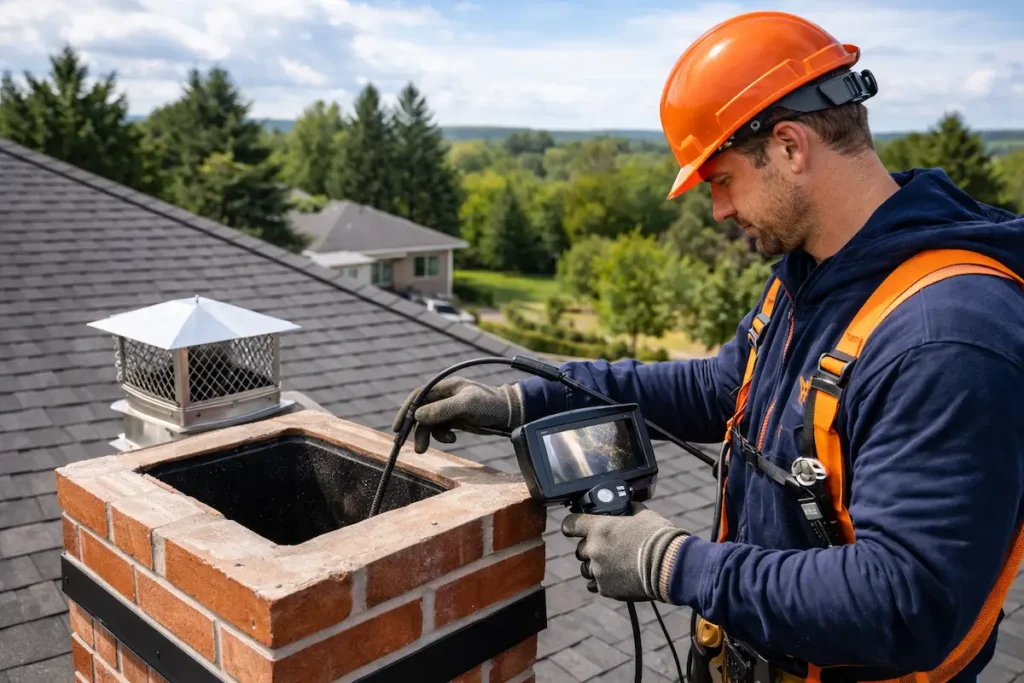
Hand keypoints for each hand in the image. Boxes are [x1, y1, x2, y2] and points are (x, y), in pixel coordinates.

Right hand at [392, 376, 524, 452]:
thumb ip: (443, 409)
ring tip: (429, 449)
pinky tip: (452, 439)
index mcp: (446, 386)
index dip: (406, 410)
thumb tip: (418, 415)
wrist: (511, 413)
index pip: (419, 396)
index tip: (399, 428)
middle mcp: (445, 395)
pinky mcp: (456, 419)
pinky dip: (442, 436)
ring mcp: (450, 408)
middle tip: (418, 448)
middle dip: (418, 429)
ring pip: (430, 422)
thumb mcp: (467, 406)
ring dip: (428, 436)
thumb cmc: (491, 404)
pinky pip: (440, 428)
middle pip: (422, 412)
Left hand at [561, 503, 688, 602]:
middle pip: (580, 550)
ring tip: (613, 566)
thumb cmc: (658, 537)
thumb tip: (629, 506)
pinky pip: (595, 585)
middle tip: (607, 549)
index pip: (571, 525)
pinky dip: (603, 582)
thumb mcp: (643, 515)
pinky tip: (615, 579)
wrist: (669, 566)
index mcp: (600, 528)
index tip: (572, 528)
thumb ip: (629, 511)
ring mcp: (599, 571)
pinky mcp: (606, 589)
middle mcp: (594, 549)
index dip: (571, 526)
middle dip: (590, 549)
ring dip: (595, 566)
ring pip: (586, 569)